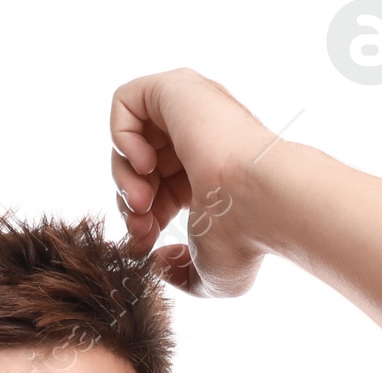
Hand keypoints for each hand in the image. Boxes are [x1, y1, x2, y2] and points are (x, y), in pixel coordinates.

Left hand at [109, 67, 277, 297]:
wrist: (260, 203)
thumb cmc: (245, 240)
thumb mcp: (209, 274)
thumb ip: (180, 274)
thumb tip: (157, 261)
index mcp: (207, 172)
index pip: (156, 189)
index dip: (141, 219)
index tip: (145, 244)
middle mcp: (199, 138)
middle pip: (139, 165)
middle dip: (129, 202)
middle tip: (140, 228)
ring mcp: (189, 111)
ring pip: (130, 137)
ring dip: (123, 176)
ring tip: (142, 200)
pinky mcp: (176, 89)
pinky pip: (125, 101)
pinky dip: (121, 136)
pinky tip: (145, 164)